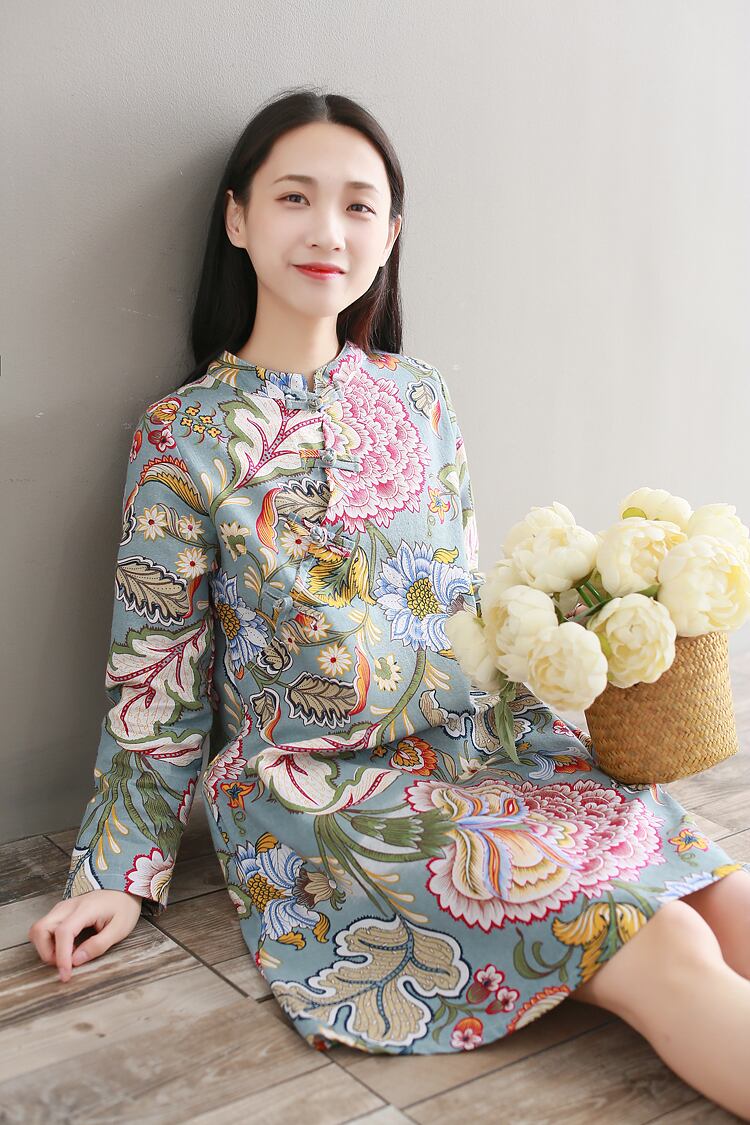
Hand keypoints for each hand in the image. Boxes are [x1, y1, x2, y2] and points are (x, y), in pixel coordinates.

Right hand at [28, 890, 143, 981]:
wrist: (123, 887)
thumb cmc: (123, 907)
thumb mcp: (120, 928)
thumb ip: (98, 945)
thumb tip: (76, 960)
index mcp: (85, 909)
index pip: (63, 932)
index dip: (61, 957)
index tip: (66, 974)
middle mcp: (68, 906)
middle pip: (40, 929)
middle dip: (46, 952)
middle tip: (64, 964)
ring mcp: (62, 907)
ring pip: (38, 929)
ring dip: (45, 948)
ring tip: (65, 956)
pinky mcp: (60, 912)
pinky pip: (44, 928)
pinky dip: (48, 942)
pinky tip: (64, 948)